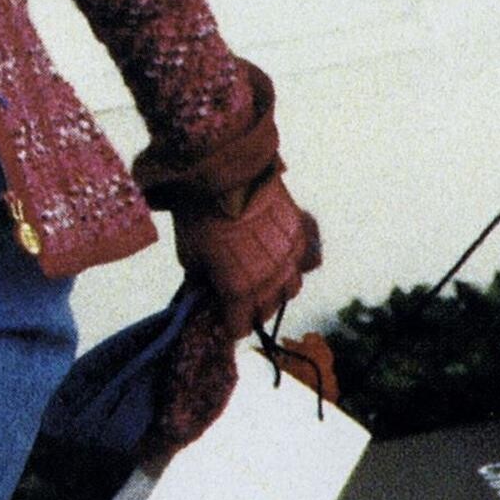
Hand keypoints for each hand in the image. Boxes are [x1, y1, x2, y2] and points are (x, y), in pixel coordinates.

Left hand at [172, 172, 319, 341]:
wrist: (223, 172)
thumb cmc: (199, 216)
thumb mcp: (190, 255)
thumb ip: (202, 280)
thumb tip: (205, 289)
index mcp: (240, 291)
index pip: (241, 327)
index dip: (231, 325)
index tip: (225, 319)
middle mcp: (270, 280)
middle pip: (267, 310)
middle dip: (252, 309)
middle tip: (241, 300)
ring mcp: (290, 256)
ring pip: (291, 289)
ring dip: (277, 289)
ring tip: (264, 279)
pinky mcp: (301, 232)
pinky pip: (309, 260)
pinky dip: (300, 262)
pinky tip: (287, 257)